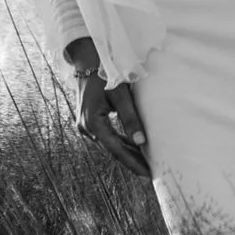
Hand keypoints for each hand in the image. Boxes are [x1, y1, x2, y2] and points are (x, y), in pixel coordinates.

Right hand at [69, 43, 151, 177]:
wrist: (87, 60)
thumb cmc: (105, 74)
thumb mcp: (120, 95)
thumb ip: (130, 118)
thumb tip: (141, 141)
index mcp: (93, 123)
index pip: (116, 149)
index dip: (132, 163)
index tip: (147, 174)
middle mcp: (86, 128)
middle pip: (112, 149)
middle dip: (131, 160)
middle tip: (150, 172)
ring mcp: (85, 125)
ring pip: (109, 143)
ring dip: (126, 152)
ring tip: (144, 162)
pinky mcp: (88, 121)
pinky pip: (106, 136)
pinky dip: (119, 141)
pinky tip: (132, 146)